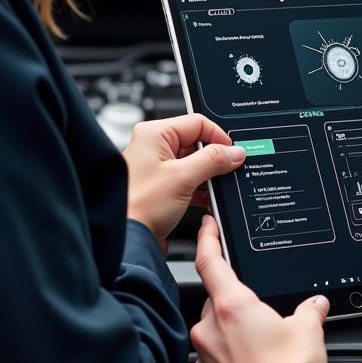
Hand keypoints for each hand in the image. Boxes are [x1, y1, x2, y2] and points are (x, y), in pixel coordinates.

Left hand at [124, 115, 244, 247]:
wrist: (127, 239)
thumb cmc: (139, 206)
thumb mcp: (184, 178)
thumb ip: (213, 160)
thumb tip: (234, 152)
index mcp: (154, 134)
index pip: (198, 123)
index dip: (219, 137)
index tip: (233, 153)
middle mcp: (153, 146)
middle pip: (196, 142)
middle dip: (214, 159)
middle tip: (226, 172)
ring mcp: (155, 166)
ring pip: (193, 162)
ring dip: (207, 175)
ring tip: (213, 188)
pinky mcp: (160, 185)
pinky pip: (187, 178)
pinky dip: (199, 187)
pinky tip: (205, 198)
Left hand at [190, 215, 328, 362]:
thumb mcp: (309, 328)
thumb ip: (310, 309)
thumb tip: (316, 304)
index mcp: (232, 306)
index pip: (210, 262)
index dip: (207, 240)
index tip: (207, 228)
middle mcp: (210, 332)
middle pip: (215, 308)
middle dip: (235, 313)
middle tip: (261, 326)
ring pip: (212, 343)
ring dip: (230, 346)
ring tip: (260, 360)